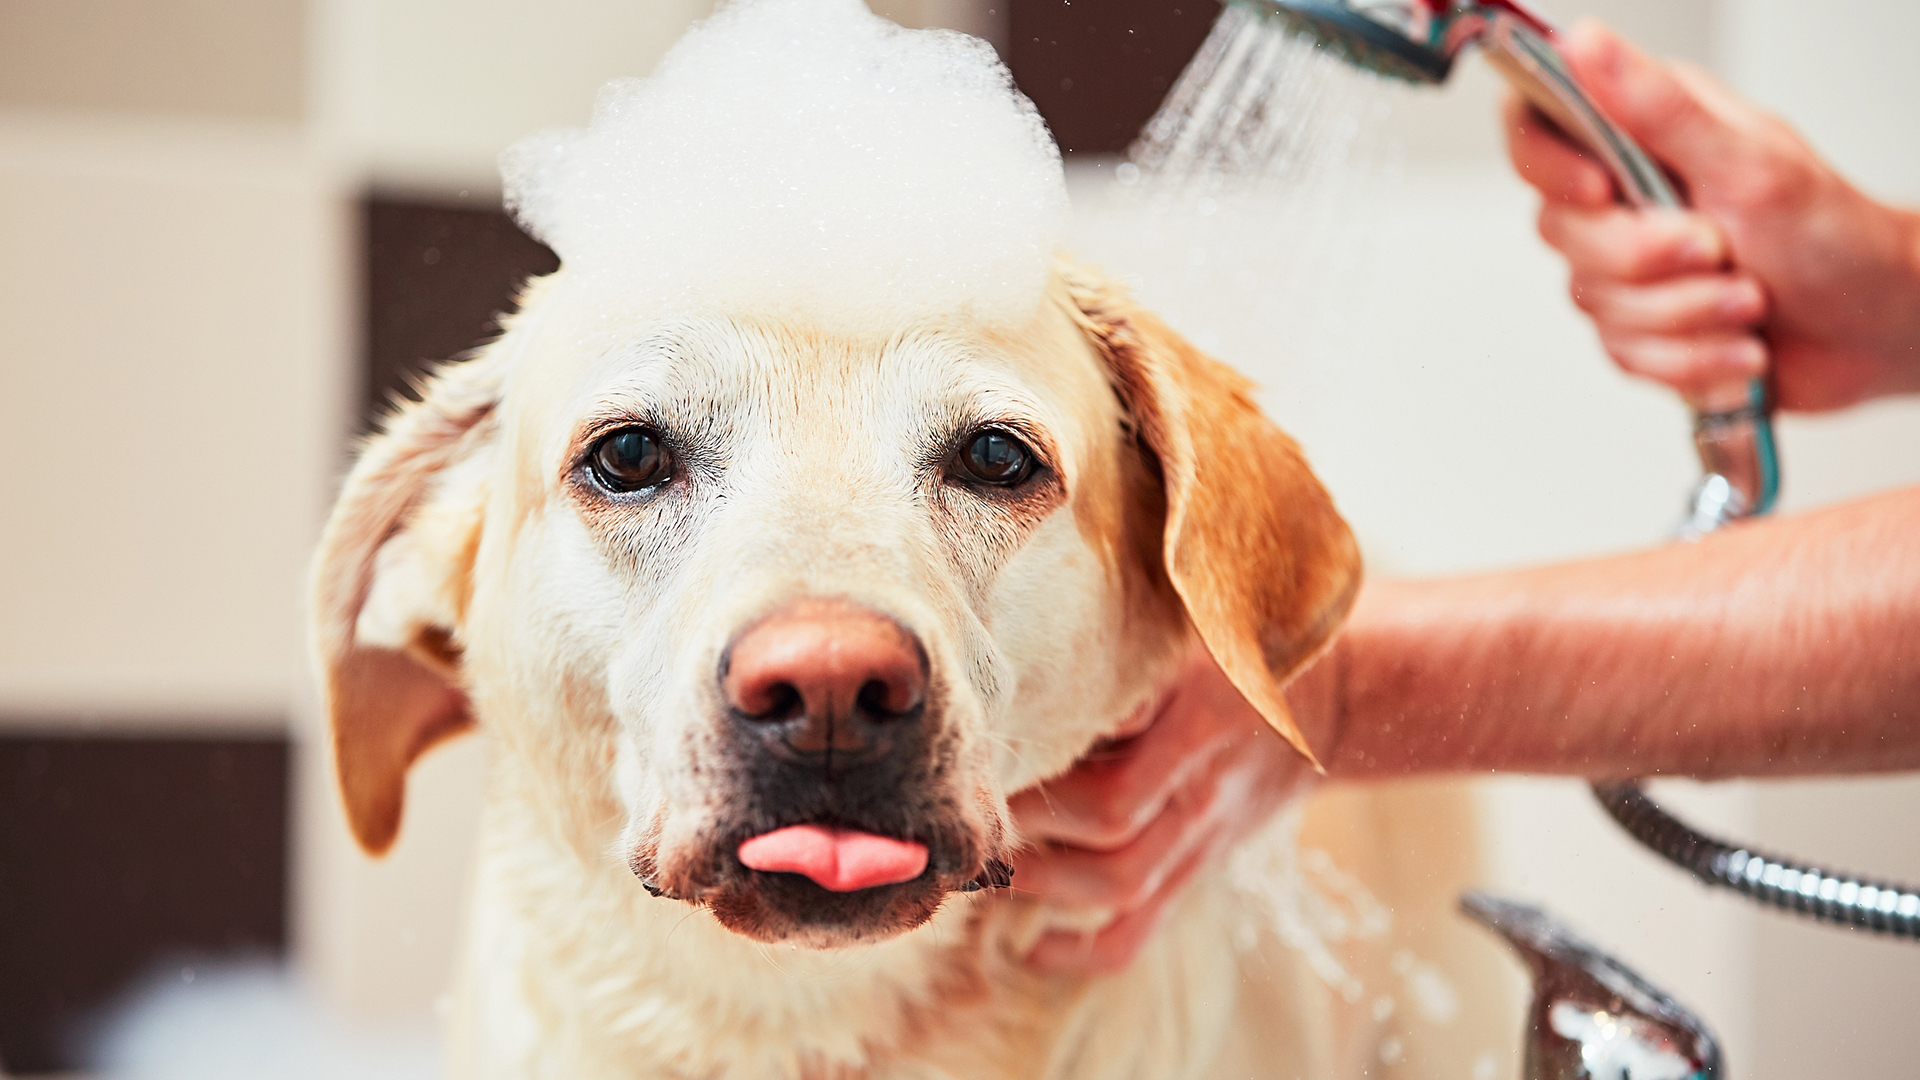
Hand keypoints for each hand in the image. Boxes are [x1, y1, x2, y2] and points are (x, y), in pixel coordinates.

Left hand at [1008, 642, 1320, 973]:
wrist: (1331, 705)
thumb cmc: (1241, 651)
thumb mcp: (1198, 628)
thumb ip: (1131, 649)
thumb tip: (1042, 665)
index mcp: (1202, 715)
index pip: (1120, 757)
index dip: (1044, 772)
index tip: (982, 758)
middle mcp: (1202, 784)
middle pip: (1109, 825)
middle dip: (1026, 823)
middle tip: (962, 808)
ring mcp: (1201, 836)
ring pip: (1118, 883)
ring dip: (1038, 880)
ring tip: (979, 859)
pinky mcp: (1197, 869)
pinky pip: (1142, 931)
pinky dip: (1082, 953)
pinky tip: (1029, 949)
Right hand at [1504, 19, 1919, 410]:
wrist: (1874, 327)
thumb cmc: (1833, 235)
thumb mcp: (1747, 161)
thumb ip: (1656, 108)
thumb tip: (1586, 43)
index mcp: (1643, 132)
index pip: (1536, 125)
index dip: (1547, 166)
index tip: (1599, 192)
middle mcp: (1625, 193)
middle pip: (1561, 231)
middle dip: (1646, 261)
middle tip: (1718, 250)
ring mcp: (1628, 264)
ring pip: (1595, 302)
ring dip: (1685, 316)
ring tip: (1748, 301)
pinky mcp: (1638, 325)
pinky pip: (1622, 354)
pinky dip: (1689, 359)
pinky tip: (1736, 343)